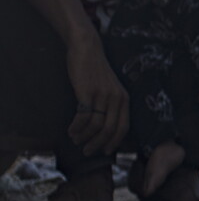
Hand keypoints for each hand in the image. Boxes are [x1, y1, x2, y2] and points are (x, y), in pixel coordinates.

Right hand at [64, 35, 128, 155]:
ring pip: (96, 125)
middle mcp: (116, 99)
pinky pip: (83, 116)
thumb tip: (105, 125)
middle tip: (88, 151)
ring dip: (85, 137)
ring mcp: (103, 95)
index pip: (123, 127)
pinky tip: (71, 130)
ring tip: (77, 141)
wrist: (87, 49)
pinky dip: (77, 127)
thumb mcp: (110, 88)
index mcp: (124, 99)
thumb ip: (111, 104)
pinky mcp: (88, 92)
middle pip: (110, 130)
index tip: (106, 151)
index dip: (115, 142)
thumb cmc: (96, 71)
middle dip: (98, 144)